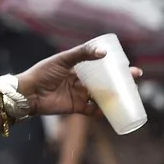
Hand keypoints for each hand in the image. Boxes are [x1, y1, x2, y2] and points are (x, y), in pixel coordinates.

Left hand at [16, 43, 142, 116]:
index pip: (100, 67)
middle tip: (135, 79)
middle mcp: (80, 82)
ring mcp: (79, 95)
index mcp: (78, 68)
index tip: (129, 66)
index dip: (114, 67)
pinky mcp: (76, 107)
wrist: (28, 93)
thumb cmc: (42, 73)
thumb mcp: (62, 59)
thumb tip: (104, 52)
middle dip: (120, 81)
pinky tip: (112, 109)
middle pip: (105, 82)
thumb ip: (82, 54)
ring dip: (115, 96)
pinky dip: (102, 111)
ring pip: (101, 96)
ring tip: (129, 93)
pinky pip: (92, 110)